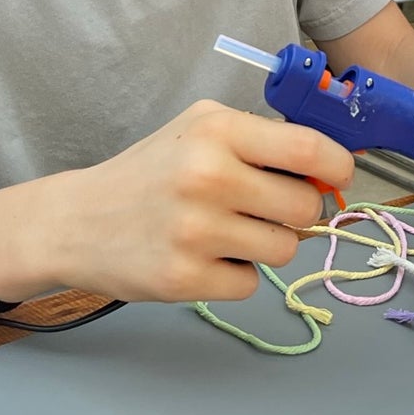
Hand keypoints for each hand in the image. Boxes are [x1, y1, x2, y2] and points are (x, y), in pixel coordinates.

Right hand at [45, 101, 354, 305]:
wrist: (76, 221)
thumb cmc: (151, 171)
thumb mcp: (200, 130)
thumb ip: (262, 140)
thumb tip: (329, 167)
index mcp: (217, 131)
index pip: (308, 148)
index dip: (337, 167)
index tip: (337, 178)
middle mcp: (208, 177)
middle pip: (305, 207)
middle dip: (295, 211)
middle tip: (265, 209)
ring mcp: (196, 232)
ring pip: (285, 249)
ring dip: (267, 245)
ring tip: (229, 232)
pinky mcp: (185, 279)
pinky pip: (250, 284)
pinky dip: (235, 275)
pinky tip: (205, 257)